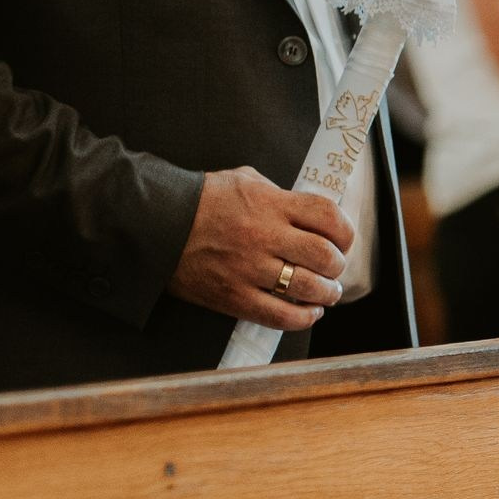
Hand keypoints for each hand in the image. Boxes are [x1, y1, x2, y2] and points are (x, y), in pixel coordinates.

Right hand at [167, 167, 349, 331]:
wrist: (154, 222)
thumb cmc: (201, 201)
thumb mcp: (243, 181)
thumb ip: (279, 195)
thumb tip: (313, 214)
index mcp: (269, 203)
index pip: (328, 217)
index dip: (344, 233)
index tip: (342, 241)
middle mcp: (263, 235)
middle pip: (325, 256)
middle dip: (336, 266)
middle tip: (332, 269)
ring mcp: (249, 268)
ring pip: (310, 288)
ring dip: (327, 294)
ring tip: (325, 292)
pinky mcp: (234, 296)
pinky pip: (282, 316)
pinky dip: (304, 317)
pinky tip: (308, 312)